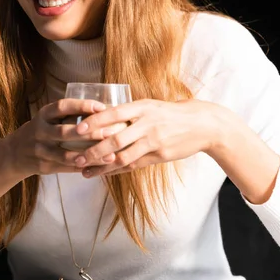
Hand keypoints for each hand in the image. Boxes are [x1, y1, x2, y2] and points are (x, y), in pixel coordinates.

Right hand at [5, 98, 106, 176]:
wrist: (14, 153)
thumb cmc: (41, 130)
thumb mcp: (48, 118)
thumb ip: (69, 114)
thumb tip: (104, 110)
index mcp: (43, 115)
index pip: (62, 107)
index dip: (81, 106)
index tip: (101, 107)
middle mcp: (39, 131)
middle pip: (64, 132)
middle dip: (88, 133)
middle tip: (110, 132)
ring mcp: (40, 150)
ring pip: (66, 155)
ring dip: (89, 155)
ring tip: (110, 155)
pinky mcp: (44, 166)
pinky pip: (67, 168)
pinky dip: (84, 167)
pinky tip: (100, 167)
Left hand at [72, 99, 221, 176]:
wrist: (203, 125)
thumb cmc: (172, 113)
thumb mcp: (151, 106)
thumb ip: (131, 112)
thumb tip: (103, 116)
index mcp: (143, 107)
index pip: (114, 113)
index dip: (95, 121)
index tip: (78, 128)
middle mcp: (147, 123)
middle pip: (116, 139)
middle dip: (94, 150)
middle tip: (76, 157)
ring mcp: (154, 141)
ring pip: (124, 156)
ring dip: (102, 165)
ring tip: (84, 170)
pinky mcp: (160, 155)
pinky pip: (134, 165)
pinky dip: (117, 170)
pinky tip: (104, 174)